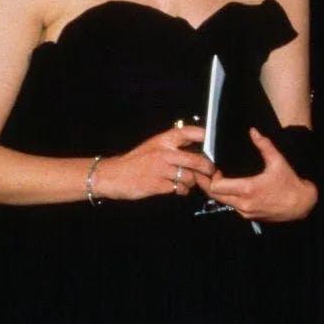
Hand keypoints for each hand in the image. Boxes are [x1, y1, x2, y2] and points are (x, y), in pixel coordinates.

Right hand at [94, 125, 214, 199]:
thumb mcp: (153, 146)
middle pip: (195, 159)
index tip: (211, 139)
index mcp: (162, 141)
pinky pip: (179, 188)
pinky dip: (182, 190)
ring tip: (189, 181)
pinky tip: (179, 189)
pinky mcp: (157, 185)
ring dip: (193, 181)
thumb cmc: (136, 161)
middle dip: (207, 167)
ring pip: (189, 176)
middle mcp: (163, 153)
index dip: (202, 135)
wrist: (113, 176)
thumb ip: (173, 145)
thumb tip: (198, 145)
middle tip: (211, 171)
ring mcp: (160, 170)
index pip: (187, 132)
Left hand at [197, 128, 316, 221]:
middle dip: (207, 184)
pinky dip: (228, 197)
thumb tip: (253, 131)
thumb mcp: (278, 161)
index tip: (214, 168)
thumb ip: (264, 145)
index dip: (211, 177)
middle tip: (205, 173)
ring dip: (218, 191)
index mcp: (248, 189)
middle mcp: (243, 203)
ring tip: (217, 179)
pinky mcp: (249, 216)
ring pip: (222, 202)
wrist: (301, 205)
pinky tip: (231, 189)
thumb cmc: (290, 182)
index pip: (216, 186)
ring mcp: (245, 212)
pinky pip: (232, 207)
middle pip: (214, 195)